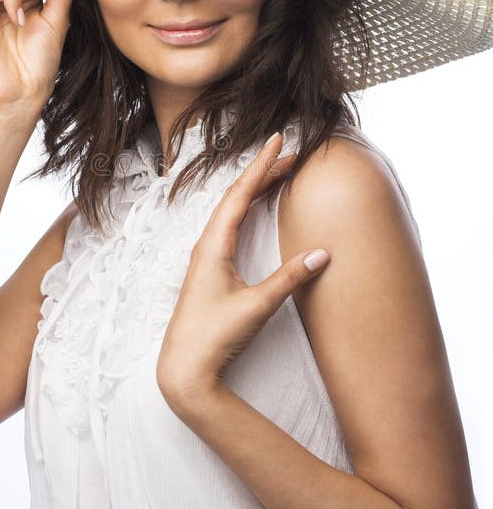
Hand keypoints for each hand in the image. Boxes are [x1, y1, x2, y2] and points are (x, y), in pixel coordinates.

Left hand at [156, 132, 330, 408]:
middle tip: (289, 152)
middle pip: (236, 196)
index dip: (261, 165)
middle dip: (263, 171)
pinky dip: (246, 207)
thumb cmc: (214, 336)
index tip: (278, 139)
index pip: (240, 194)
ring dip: (254, 188)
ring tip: (278, 172)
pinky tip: (254, 207)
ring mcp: (206, 256)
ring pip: (232, 209)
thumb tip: (323, 253)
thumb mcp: (257, 307)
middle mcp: (207, 245)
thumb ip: (289, 279)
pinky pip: (229, 225)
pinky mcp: (210, 269)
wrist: (185, 368)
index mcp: (214, 245)